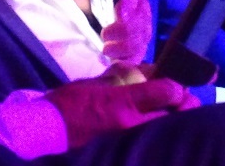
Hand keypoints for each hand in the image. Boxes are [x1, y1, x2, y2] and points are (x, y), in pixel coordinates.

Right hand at [45, 63, 198, 148]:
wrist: (40, 134)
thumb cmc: (66, 105)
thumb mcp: (97, 83)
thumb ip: (126, 78)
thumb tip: (152, 71)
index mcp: (123, 102)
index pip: (168, 91)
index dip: (178, 87)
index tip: (177, 85)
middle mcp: (130, 124)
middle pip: (176, 116)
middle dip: (184, 108)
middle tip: (184, 102)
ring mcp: (127, 143)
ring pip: (165, 133)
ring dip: (173, 124)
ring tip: (173, 117)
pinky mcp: (122, 154)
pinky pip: (149, 145)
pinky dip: (157, 137)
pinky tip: (156, 132)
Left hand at [101, 0, 152, 63]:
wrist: (81, 4)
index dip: (129, 5)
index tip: (118, 16)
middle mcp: (139, 3)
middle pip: (142, 18)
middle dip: (126, 30)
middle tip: (104, 35)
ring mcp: (139, 23)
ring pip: (143, 37)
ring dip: (127, 46)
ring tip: (106, 50)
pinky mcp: (135, 41)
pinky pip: (139, 52)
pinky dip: (130, 59)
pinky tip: (115, 63)